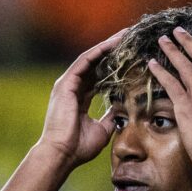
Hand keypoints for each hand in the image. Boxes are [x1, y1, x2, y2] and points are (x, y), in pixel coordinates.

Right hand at [38, 30, 125, 166]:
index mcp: (78, 99)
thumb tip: (122, 111)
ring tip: (124, 36)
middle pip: (94, 64)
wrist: (62, 154)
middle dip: (111, 51)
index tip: (129, 58)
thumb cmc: (78, 147)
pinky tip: (112, 43)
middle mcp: (72, 88)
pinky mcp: (66, 84)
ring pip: (90, 58)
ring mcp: (67, 84)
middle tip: (129, 38)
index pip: (97, 77)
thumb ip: (110, 118)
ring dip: (107, 46)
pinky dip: (98, 51)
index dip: (112, 67)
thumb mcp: (102, 130)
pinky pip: (84, 62)